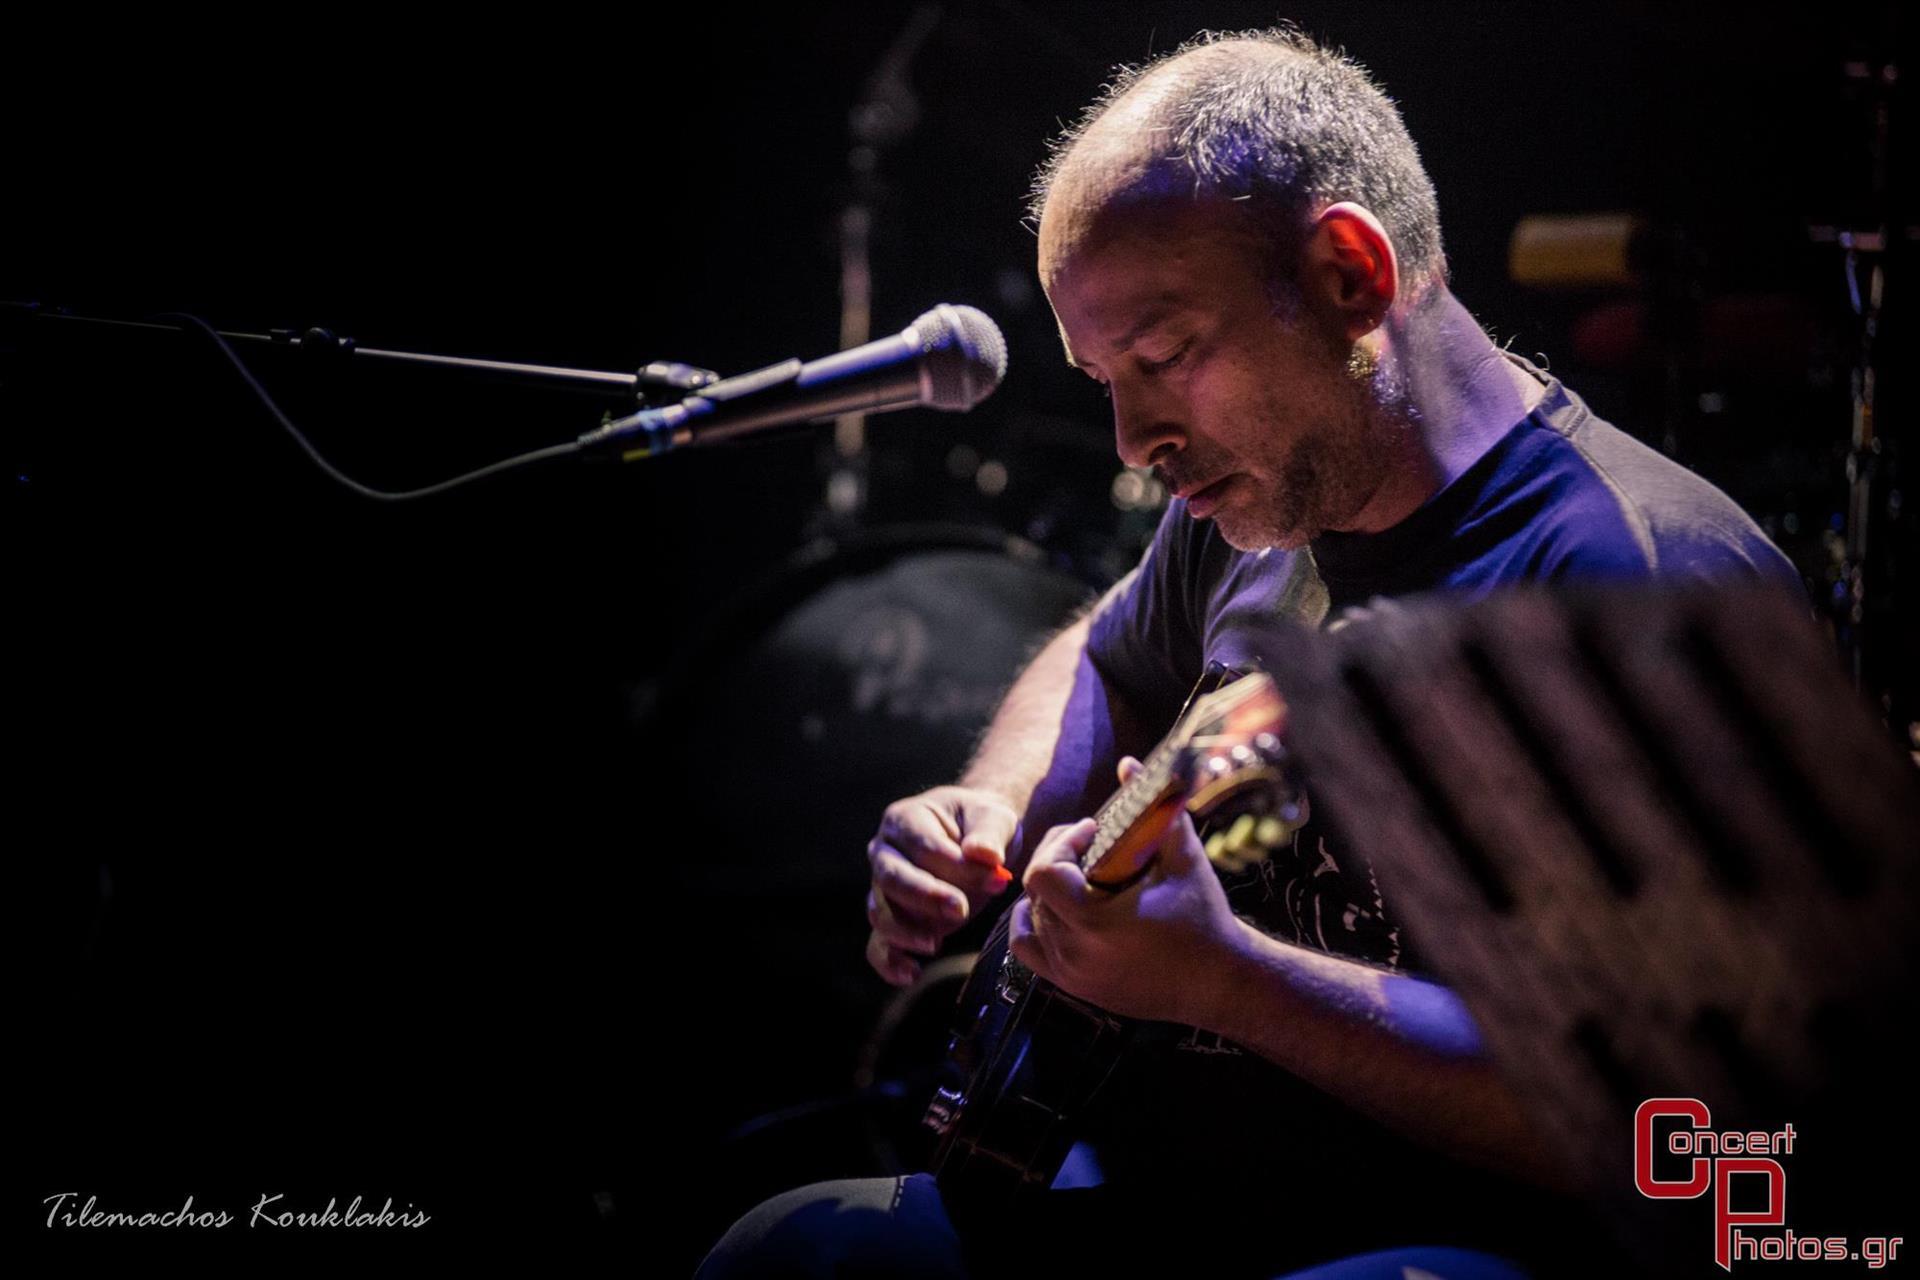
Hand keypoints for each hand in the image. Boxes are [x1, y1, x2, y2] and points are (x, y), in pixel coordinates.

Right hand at [865, 786, 1020, 985]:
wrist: (977, 840)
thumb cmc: (982, 824)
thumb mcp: (995, 818)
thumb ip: (990, 834)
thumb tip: (982, 854)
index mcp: (905, 819)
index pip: (922, 845)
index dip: (954, 865)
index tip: (993, 879)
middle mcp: (885, 852)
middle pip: (892, 878)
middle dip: (925, 897)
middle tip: (961, 910)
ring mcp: (883, 888)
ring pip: (881, 911)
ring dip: (906, 931)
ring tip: (936, 944)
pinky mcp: (893, 919)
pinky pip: (878, 943)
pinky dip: (889, 961)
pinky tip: (910, 973)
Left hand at [1008, 758, 1246, 1026]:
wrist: (1219, 983)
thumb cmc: (1204, 917)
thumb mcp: (1184, 858)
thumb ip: (1156, 809)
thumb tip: (1128, 763)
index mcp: (1095, 921)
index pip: (1043, 873)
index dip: (1062, 843)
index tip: (1092, 832)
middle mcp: (1075, 951)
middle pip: (1035, 891)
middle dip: (1057, 857)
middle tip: (1087, 844)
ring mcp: (1072, 973)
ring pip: (1031, 916)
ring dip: (1049, 889)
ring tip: (1081, 874)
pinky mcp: (1075, 986)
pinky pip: (1028, 948)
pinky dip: (1032, 922)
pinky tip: (1055, 907)